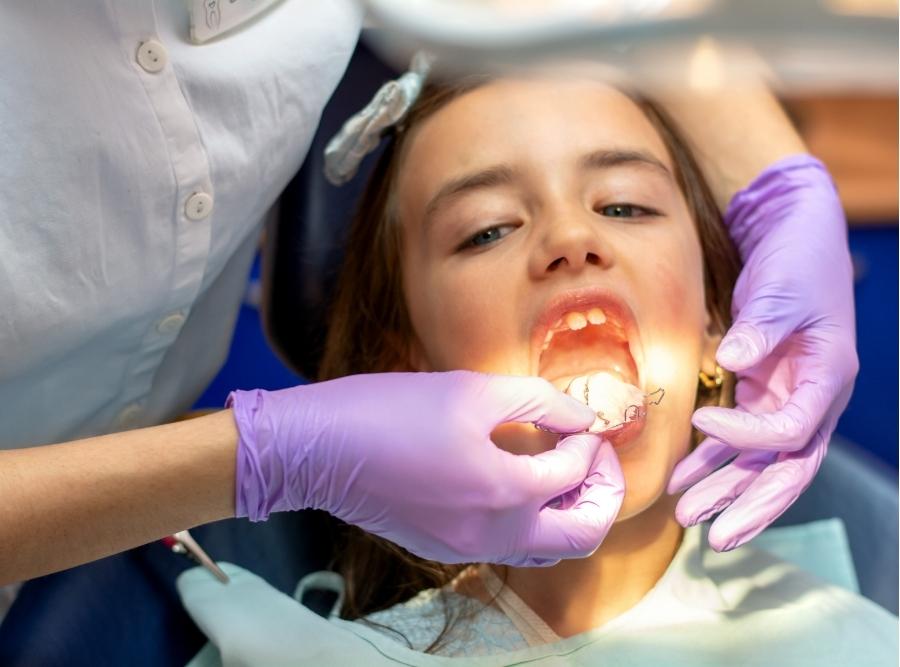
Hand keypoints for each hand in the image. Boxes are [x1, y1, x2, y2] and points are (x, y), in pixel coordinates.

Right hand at [228, 371, 623, 565]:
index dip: (590, 442)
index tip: (583, 420)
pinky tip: (519, 482)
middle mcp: (494, 533)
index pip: (576, 474)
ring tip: (563, 470)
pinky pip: (510, 546)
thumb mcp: (471, 390)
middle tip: (595, 457)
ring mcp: (469, 549)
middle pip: (581, 536)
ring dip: (569, 513)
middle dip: (602, 495)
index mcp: (505, 492)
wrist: (318, 449)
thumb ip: (539, 401)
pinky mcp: (447, 549)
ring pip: (547, 549)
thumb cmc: (389, 411)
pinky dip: (532, 520)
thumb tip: (582, 415)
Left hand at [668, 155, 857, 551]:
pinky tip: (682, 479)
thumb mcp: (782, 288)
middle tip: (716, 539)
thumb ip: (762, 327)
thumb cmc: (796, 260)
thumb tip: (734, 360)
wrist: (796, 236)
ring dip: (725, 489)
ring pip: (760, 461)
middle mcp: (812, 397)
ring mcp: (787, 397)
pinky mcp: (761, 390)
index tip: (704, 422)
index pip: (792, 430)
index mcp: (829, 377)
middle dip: (752, 504)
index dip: (749, 436)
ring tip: (686, 515)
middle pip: (787, 468)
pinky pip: (738, 437)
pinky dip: (711, 459)